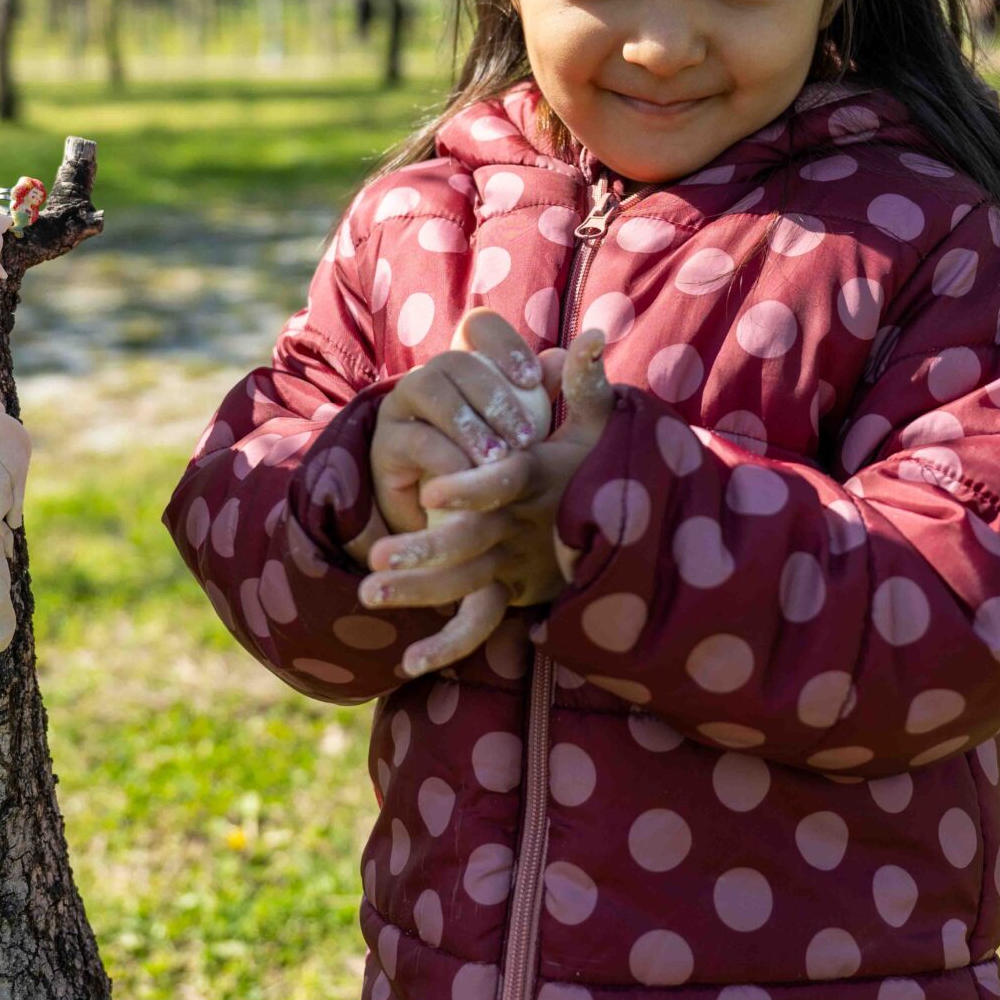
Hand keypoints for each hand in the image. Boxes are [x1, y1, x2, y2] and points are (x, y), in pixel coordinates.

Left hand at [361, 327, 614, 675]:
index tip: (432, 490)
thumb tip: (591, 335)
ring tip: (370, 592)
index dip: (471, 489)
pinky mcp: (513, 591)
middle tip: (379, 557)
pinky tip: (411, 663)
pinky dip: (448, 645)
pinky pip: (478, 620)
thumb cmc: (599, 466)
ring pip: (466, 581)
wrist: (628, 530)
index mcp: (538, 479)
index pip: (504, 484)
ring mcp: (518, 563)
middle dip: (427, 551)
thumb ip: (585, 383)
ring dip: (418, 590)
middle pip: (474, 541)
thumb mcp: (598, 425)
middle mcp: (525, 527)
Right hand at [365, 308, 546, 547]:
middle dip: (494, 396)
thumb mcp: (522, 431)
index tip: (533, 380)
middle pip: (455, 360)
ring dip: (467, 422)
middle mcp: (430, 376)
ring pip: (427, 386)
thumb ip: (540, 395)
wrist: (449, 521)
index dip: (504, 344)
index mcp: (466, 365)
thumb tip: (562, 358)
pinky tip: (470, 474)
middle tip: (526, 436)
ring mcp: (401, 406)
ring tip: (498, 457)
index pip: (477, 327)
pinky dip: (446, 455)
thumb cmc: (491, 467)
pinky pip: (413, 438)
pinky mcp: (386, 444)